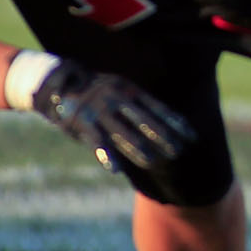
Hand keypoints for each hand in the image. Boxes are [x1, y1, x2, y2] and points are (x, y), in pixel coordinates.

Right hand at [30, 57, 196, 175]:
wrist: (58, 81)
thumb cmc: (97, 91)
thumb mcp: (121, 91)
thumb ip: (138, 106)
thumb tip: (166, 123)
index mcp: (131, 90)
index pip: (160, 109)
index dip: (176, 124)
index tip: (193, 137)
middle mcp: (118, 99)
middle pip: (146, 121)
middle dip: (163, 138)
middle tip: (178, 153)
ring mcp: (100, 110)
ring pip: (123, 133)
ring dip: (139, 149)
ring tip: (153, 162)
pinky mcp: (82, 122)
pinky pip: (97, 141)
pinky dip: (106, 156)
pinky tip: (115, 170)